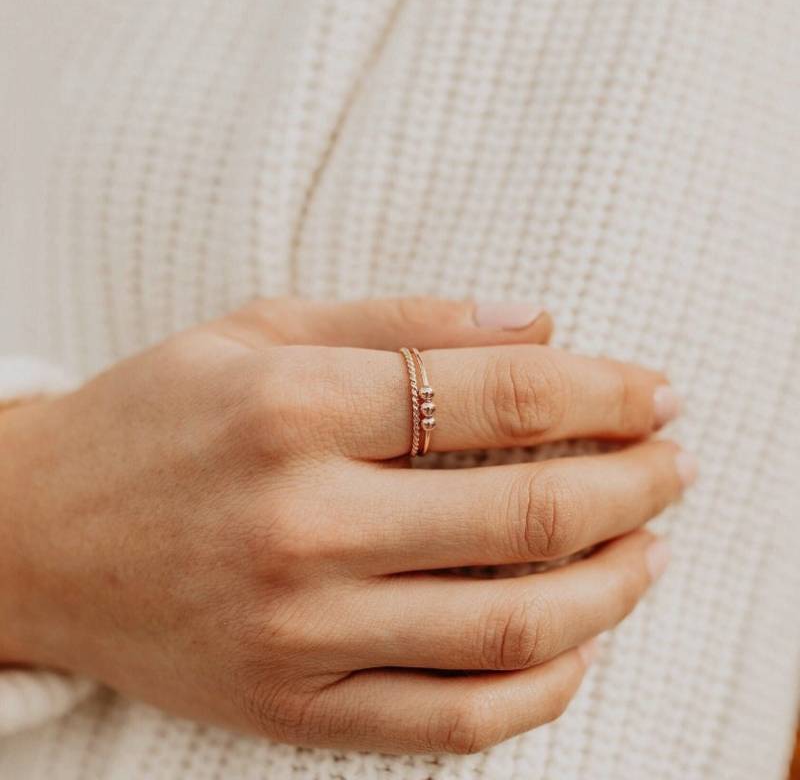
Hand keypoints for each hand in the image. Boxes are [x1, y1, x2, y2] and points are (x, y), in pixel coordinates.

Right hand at [0, 297, 692, 753]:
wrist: (33, 537)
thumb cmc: (153, 419)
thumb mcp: (258, 331)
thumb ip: (401, 319)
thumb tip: (538, 319)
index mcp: (293, 408)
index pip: (498, 396)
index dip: (602, 390)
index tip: (656, 390)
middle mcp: (302, 524)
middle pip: (525, 512)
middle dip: (633, 482)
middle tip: (677, 462)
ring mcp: (300, 631)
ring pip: (510, 629)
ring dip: (612, 585)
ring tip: (652, 547)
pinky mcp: (294, 706)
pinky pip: (454, 720)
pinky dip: (543, 688)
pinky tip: (579, 641)